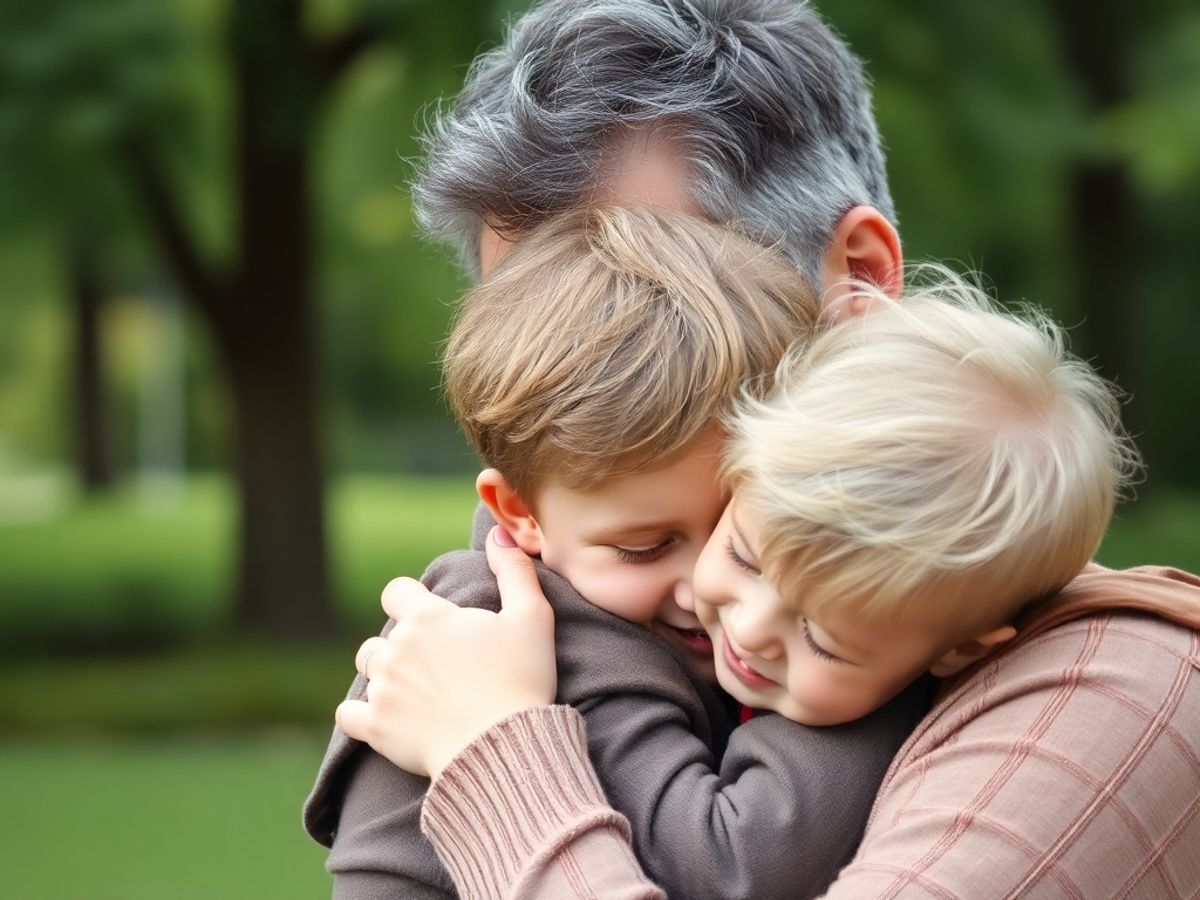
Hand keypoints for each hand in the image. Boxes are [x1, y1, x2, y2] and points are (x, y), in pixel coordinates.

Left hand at [336, 526, 557, 777]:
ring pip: (366, 668)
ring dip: (383, 675)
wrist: (505, 748)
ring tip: (414, 692)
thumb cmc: (521, 679)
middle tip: (436, 667)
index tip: (433, 621)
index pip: (396, 592)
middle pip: (381, 635)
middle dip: (401, 646)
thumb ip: (514, 571)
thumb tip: (499, 533)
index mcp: (428, 617)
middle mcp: (397, 647)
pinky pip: (347, 714)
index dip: (411, 603)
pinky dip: (360, 715)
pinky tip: (382, 718)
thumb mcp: (532, 617)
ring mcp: (382, 688)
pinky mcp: (375, 727)